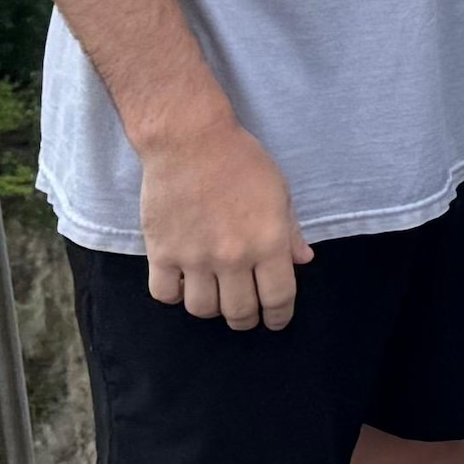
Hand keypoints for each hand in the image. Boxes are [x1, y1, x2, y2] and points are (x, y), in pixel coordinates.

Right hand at [138, 108, 311, 330]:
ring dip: (212, 309)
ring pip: (202, 309)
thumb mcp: (280, 192)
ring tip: (216, 297)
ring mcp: (194, 257)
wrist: (190, 141)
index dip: (279, 316)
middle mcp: (232, 256)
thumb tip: (302, 262)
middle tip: (247, 315)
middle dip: (247, 320)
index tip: (276, 321)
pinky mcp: (161, 252)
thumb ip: (291, 232)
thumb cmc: (241, 161)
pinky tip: (183, 283)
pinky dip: (175, 295)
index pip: (278, 297)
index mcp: (268, 242)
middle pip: (239, 311)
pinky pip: (164, 294)